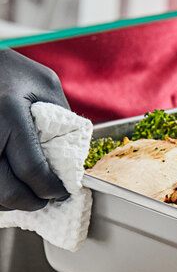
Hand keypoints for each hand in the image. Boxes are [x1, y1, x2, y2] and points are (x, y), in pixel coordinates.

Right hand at [0, 49, 69, 210]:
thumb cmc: (11, 69)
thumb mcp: (45, 85)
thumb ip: (63, 118)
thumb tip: (74, 156)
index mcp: (10, 114)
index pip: (33, 171)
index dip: (51, 190)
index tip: (62, 192)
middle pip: (7, 190)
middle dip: (32, 202)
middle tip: (44, 199)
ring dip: (10, 201)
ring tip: (26, 194)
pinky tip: (7, 186)